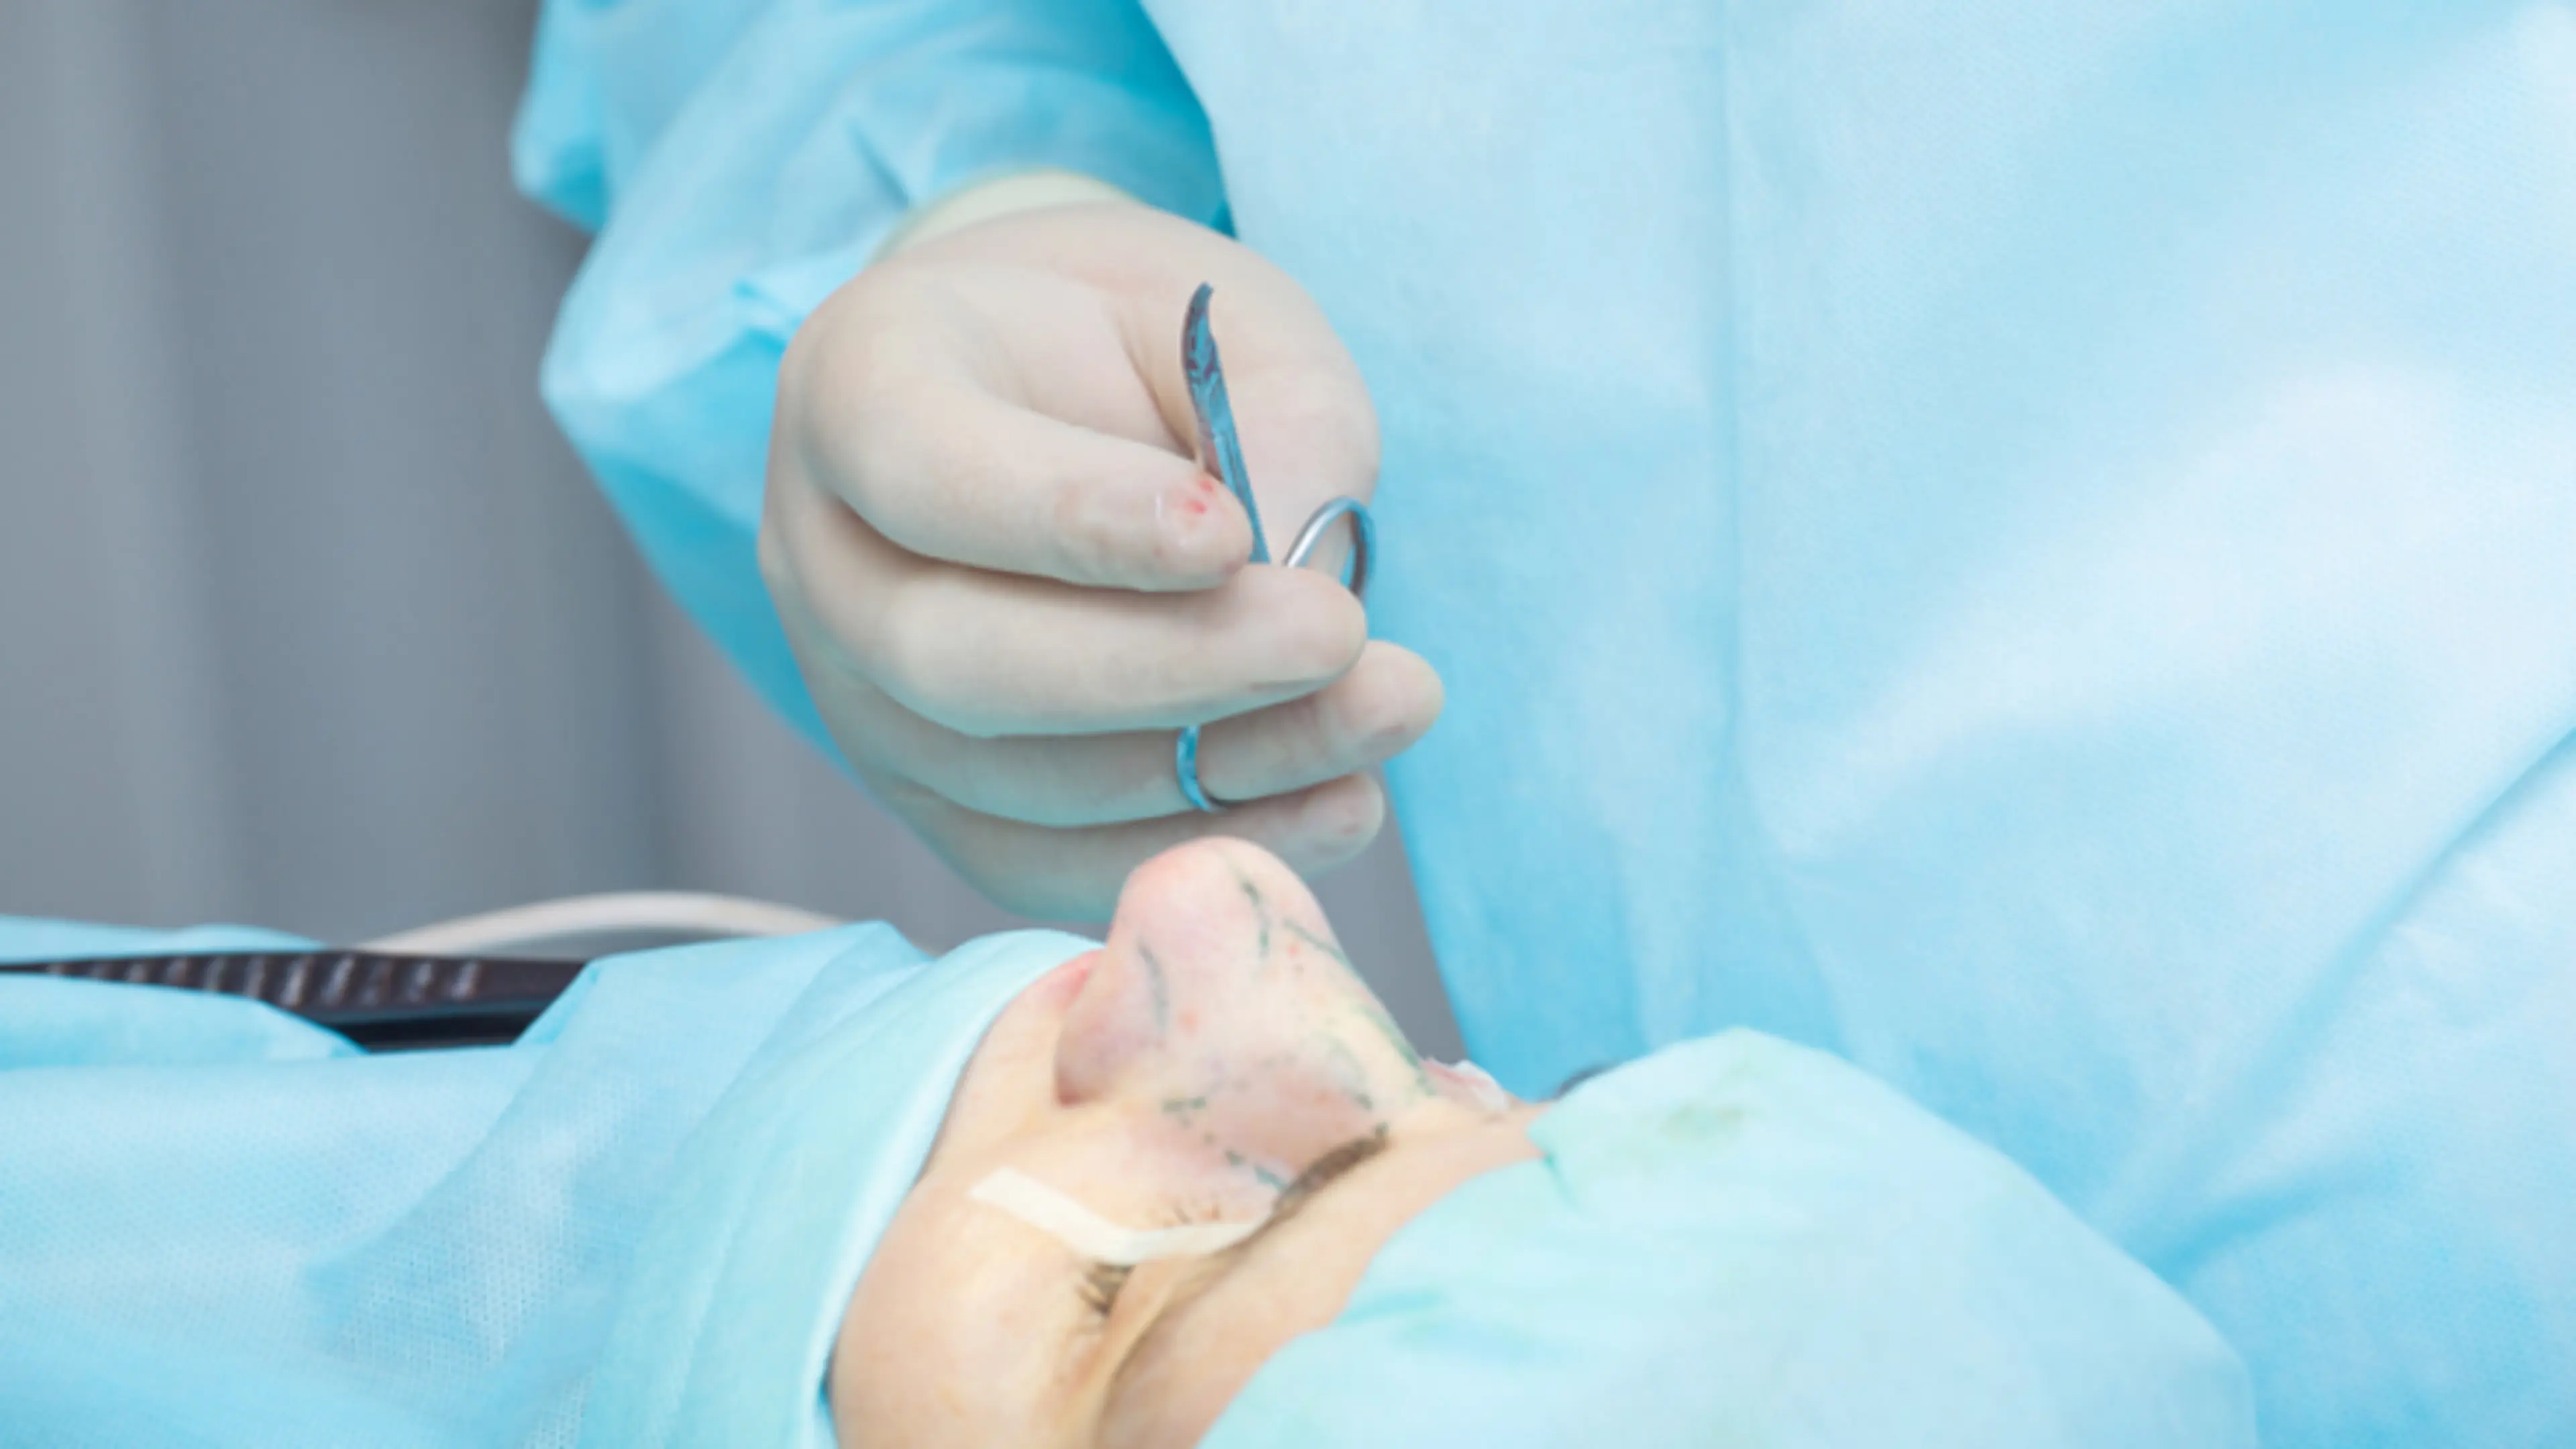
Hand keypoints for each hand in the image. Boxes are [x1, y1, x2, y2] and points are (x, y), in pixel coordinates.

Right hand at [761, 198, 1442, 919]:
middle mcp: (821, 556)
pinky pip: (1048, 865)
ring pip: (1013, 779)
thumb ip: (1277, 407)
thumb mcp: (1222, 311)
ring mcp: (859, 699)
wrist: (1056, 403)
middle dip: (1168, 665)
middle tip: (1337, 637)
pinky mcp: (932, 802)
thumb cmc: (1135, 339)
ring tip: (1388, 710)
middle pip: (958, 657)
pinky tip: (1343, 805)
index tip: (1232, 534)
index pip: (923, 469)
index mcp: (859, 384)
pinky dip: (1201, 847)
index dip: (1071, 518)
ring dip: (1221, 766)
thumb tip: (1314, 565)